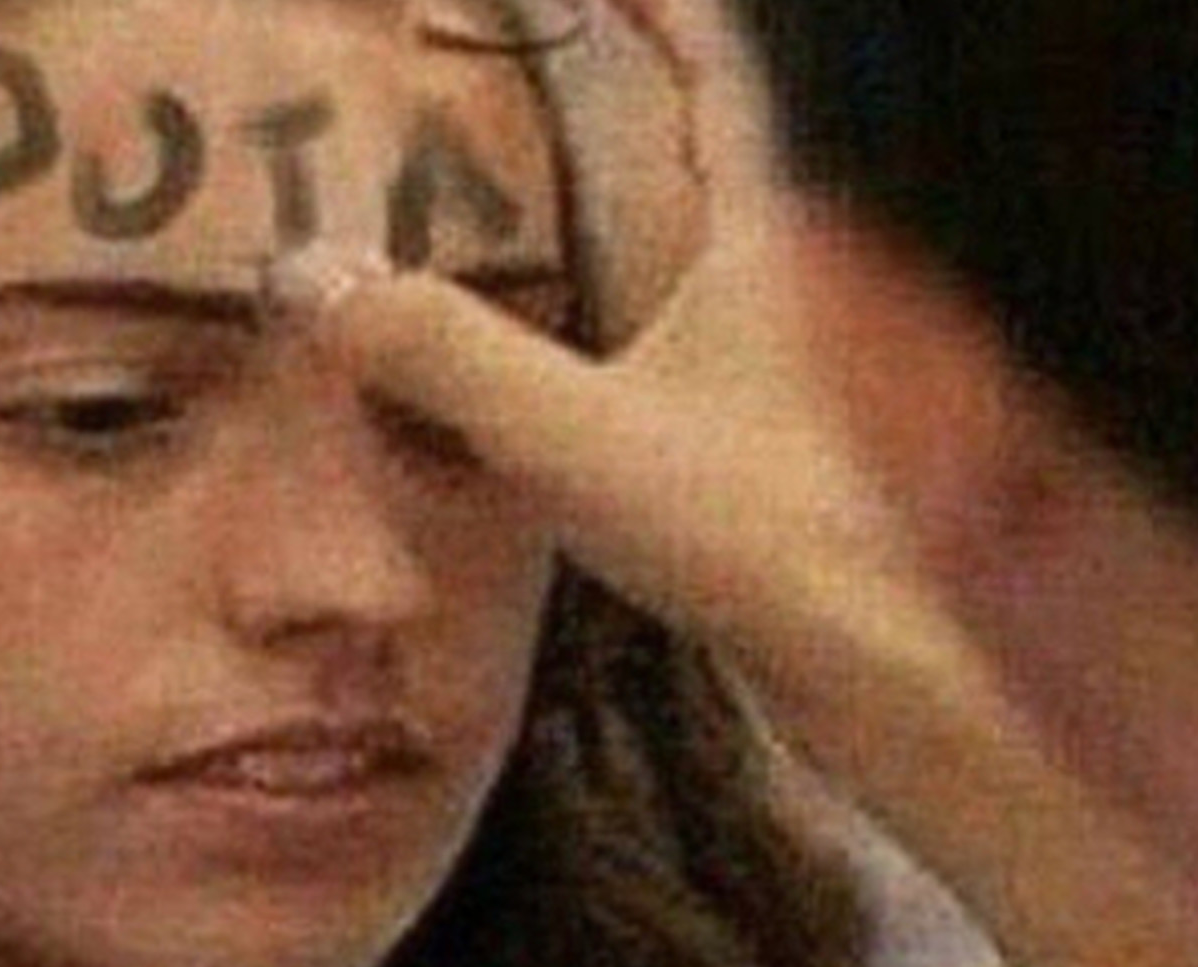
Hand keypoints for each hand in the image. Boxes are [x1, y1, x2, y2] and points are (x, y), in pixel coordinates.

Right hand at [283, 0, 1197, 966]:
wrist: (887, 671)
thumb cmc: (761, 531)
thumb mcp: (578, 435)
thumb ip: (446, 355)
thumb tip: (310, 272)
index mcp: (766, 236)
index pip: (719, 75)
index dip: (661, 9)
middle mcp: (791, 279)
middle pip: (711, 148)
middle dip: (624, 99)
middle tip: (519, 75)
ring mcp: (790, 362)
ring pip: (702, 248)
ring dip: (621, 209)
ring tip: (515, 194)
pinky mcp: (776, 440)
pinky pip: (691, 334)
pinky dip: (626, 307)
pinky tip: (563, 351)